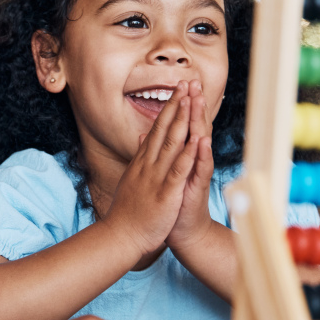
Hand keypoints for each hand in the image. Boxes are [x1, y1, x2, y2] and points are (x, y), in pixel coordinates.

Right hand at [104, 82, 198, 255]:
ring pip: (172, 143)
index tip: (177, 91)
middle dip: (176, 106)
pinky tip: (197, 140)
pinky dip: (189, 154)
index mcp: (143, 162)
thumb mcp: (132, 178)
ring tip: (191, 100)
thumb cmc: (129, 211)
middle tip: (185, 83)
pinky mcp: (166, 192)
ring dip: (182, 121)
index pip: (157, 130)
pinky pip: (179, 170)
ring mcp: (157, 177)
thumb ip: (138, 157)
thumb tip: (140, 138)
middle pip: (164, 130)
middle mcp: (148, 164)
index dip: (168, 109)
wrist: (122, 236)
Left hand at [166, 80, 215, 253]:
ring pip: (200, 143)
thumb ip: (157, 151)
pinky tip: (202, 141)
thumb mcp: (163, 173)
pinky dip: (202, 155)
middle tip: (193, 82)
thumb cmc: (174, 200)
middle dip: (193, 105)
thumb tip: (146, 133)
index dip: (182, 104)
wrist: (184, 230)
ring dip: (200, 122)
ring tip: (199, 101)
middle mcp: (192, 161)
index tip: (180, 83)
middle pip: (194, 127)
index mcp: (182, 155)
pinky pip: (202, 169)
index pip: (183, 124)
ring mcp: (197, 173)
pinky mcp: (198, 187)